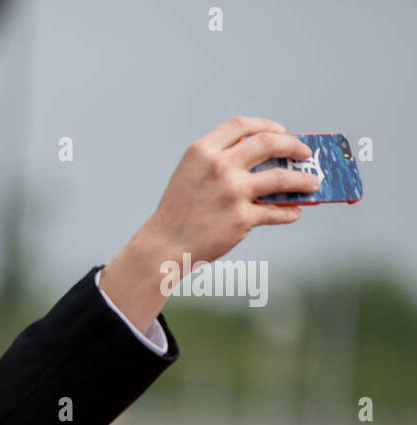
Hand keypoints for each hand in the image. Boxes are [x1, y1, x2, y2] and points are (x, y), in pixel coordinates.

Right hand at [101, 116, 319, 332]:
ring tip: (313, 183)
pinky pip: (276, 212)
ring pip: (282, 178)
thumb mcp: (189, 174)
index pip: (242, 126)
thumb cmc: (178, 211)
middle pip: (269, 143)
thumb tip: (263, 160)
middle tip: (304, 154)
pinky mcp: (242, 218)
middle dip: (294, 146)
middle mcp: (219, 167)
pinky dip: (289, 213)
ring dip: (303, 180)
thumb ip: (217, 160)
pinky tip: (293, 212)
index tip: (281, 132)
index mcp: (202, 152)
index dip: (266, 126)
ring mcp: (232, 192)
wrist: (164, 245)